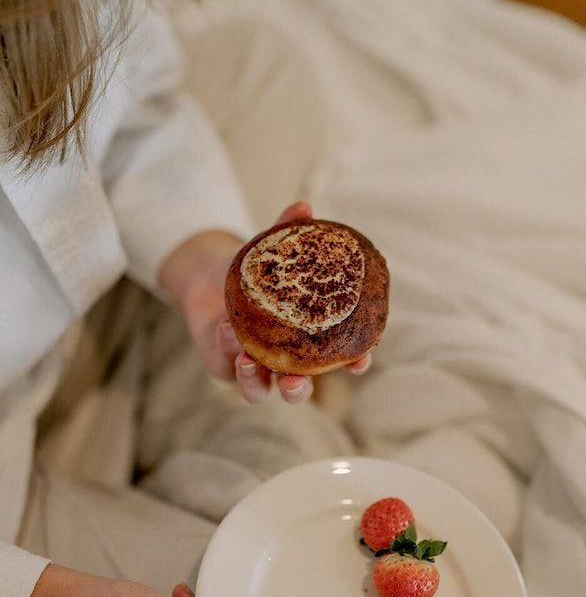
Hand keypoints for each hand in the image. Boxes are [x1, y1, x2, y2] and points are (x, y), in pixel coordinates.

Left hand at [159, 202, 371, 404]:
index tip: (361, 359)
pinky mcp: (224, 365)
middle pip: (297, 388)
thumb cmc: (256, 273)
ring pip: (259, 389)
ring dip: (256, 381)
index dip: (354, 363)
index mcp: (309, 341)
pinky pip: (227, 367)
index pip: (339, 359)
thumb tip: (303, 206)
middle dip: (299, 389)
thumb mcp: (272, 253)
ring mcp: (253, 367)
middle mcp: (283, 362)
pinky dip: (228, 351)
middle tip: (299, 380)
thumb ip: (287, 233)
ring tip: (250, 361)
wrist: (212, 280)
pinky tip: (228, 332)